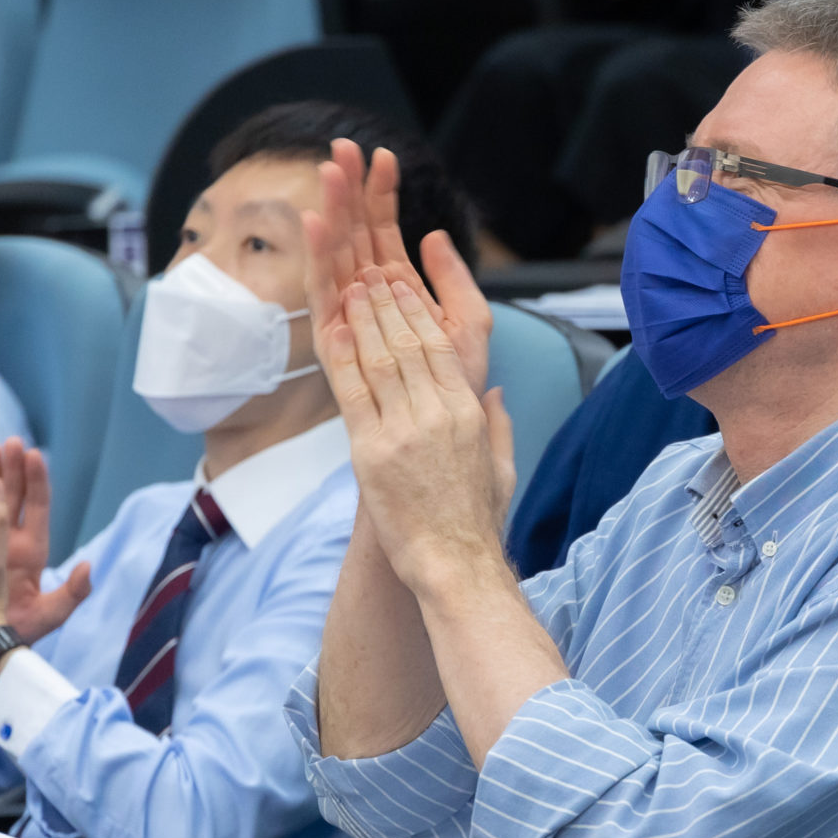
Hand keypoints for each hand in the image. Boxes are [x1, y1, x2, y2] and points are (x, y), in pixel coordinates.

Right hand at [0, 439, 90, 645]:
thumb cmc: (15, 635)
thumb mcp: (49, 616)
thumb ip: (71, 594)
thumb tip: (88, 567)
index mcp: (33, 552)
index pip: (37, 509)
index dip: (37, 482)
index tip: (35, 455)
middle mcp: (9, 541)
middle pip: (14, 496)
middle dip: (14, 468)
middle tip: (12, 441)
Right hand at [303, 139, 494, 392]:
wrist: (445, 433)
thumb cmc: (456, 385)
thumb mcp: (471, 325)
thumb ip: (456, 280)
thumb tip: (433, 235)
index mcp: (397, 288)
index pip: (384, 230)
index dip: (382, 193)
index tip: (384, 155)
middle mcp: (367, 297)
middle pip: (353, 233)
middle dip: (349, 190)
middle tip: (342, 148)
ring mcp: (348, 316)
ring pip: (336, 254)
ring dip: (331, 212)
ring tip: (329, 173)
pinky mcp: (334, 341)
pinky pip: (324, 292)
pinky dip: (319, 257)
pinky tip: (317, 223)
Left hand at [316, 272, 515, 602]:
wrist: (454, 563)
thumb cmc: (476, 523)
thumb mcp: (502, 467)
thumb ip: (499, 425)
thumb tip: (495, 394)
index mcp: (468, 413)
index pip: (440, 347)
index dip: (418, 312)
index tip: (402, 286)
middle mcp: (437, 414)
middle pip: (408, 343)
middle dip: (387, 303)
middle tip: (369, 273)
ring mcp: (404, 431)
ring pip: (381, 359)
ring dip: (364, 319)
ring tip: (350, 288)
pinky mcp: (372, 453)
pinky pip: (354, 394)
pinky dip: (344, 358)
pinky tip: (336, 330)